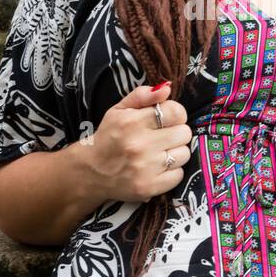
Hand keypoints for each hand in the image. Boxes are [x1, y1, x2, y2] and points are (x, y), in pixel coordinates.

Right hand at [80, 82, 192, 203]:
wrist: (91, 171)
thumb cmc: (108, 136)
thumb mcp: (119, 110)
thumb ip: (142, 95)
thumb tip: (167, 89)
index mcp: (132, 122)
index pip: (176, 112)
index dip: (175, 114)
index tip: (167, 119)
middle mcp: (139, 145)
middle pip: (184, 133)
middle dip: (176, 133)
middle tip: (162, 137)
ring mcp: (145, 168)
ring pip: (184, 154)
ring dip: (175, 152)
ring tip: (159, 152)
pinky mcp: (149, 187)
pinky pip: (179, 175)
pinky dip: (172, 171)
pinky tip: (158, 167)